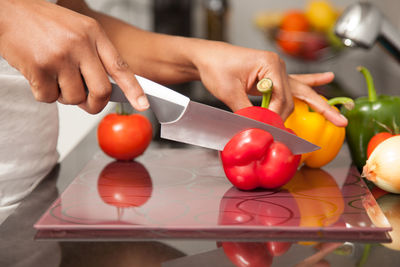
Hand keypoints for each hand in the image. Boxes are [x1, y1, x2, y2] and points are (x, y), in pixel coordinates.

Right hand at [0, 0, 148, 112]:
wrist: (7, 9)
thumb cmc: (42, 22)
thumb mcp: (77, 30)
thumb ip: (94, 55)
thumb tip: (104, 89)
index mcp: (93, 33)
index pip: (120, 67)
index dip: (134, 89)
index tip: (142, 105)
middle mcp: (80, 44)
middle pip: (101, 91)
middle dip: (95, 104)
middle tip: (88, 104)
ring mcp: (60, 56)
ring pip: (74, 98)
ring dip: (64, 96)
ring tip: (54, 77)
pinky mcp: (39, 67)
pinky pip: (49, 98)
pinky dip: (44, 94)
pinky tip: (38, 76)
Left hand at [192, 41, 346, 126]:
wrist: (207, 57)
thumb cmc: (216, 67)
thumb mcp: (229, 91)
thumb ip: (245, 111)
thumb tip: (255, 129)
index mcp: (269, 64)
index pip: (281, 97)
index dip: (276, 116)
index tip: (270, 130)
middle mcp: (276, 66)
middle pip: (294, 96)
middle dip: (299, 115)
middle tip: (336, 123)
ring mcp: (275, 70)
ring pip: (301, 89)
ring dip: (318, 103)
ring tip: (339, 116)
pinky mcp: (271, 76)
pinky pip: (294, 82)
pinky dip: (311, 82)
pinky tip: (326, 79)